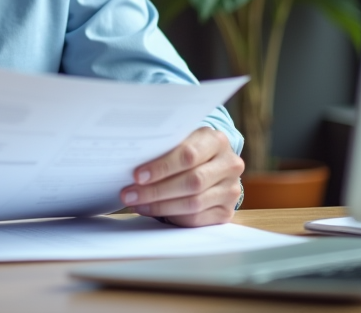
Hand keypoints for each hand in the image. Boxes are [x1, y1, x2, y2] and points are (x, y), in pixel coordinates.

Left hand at [120, 127, 244, 226]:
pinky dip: (172, 217)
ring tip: (137, 204)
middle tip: (130, 194)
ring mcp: (231, 190)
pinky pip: (197, 219)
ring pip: (193, 203)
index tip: (137, 175)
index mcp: (216, 141)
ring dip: (160, 206)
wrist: (212, 162)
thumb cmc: (188, 148)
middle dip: (156, 190)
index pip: (188, 155)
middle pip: (192, 182)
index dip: (162, 167)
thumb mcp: (180, 139)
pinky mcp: (226, 211)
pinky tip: (153, 212)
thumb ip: (164, 148)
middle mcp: (230, 165)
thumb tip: (131, 164)